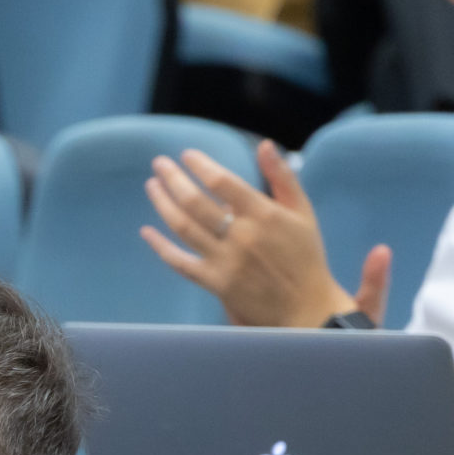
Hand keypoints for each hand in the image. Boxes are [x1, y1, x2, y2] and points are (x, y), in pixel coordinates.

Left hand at [142, 141, 391, 328]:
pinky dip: (161, 247)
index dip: (200, 165)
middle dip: (173, 179)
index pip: (222, 182)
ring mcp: (226, 261)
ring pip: (183, 227)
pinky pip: (180, 263)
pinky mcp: (216, 284)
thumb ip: (283, 177)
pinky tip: (147, 232)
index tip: (187, 155)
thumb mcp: (302, 212)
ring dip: (163, 204)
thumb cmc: (305, 256)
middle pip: (195, 202)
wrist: (306, 309)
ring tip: (152, 186)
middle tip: (159, 164)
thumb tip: (266, 145)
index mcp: (264, 214)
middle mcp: (242, 236)